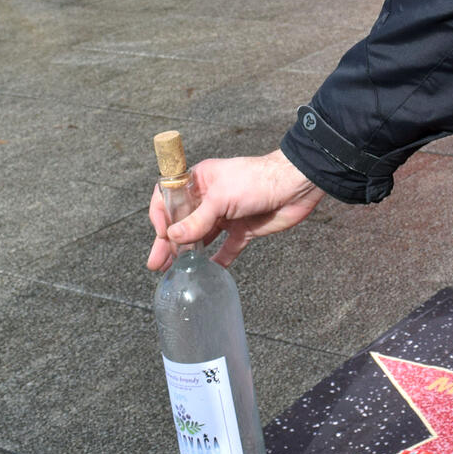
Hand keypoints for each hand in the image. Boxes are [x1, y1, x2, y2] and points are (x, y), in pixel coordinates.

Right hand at [146, 149, 323, 270]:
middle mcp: (210, 198)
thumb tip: (172, 236)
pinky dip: (217, 261)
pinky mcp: (243, 230)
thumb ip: (197, 219)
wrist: (296, 185)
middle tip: (156, 263)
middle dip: (168, 242)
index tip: (161, 234)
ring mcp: (227, 215)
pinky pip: (226, 248)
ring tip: (174, 271)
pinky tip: (207, 273)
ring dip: (188, 253)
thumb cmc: (257, 180)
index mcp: (201, 180)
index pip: (170, 196)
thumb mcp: (222, 198)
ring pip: (201, 237)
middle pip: (182, 221)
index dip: (161, 214)